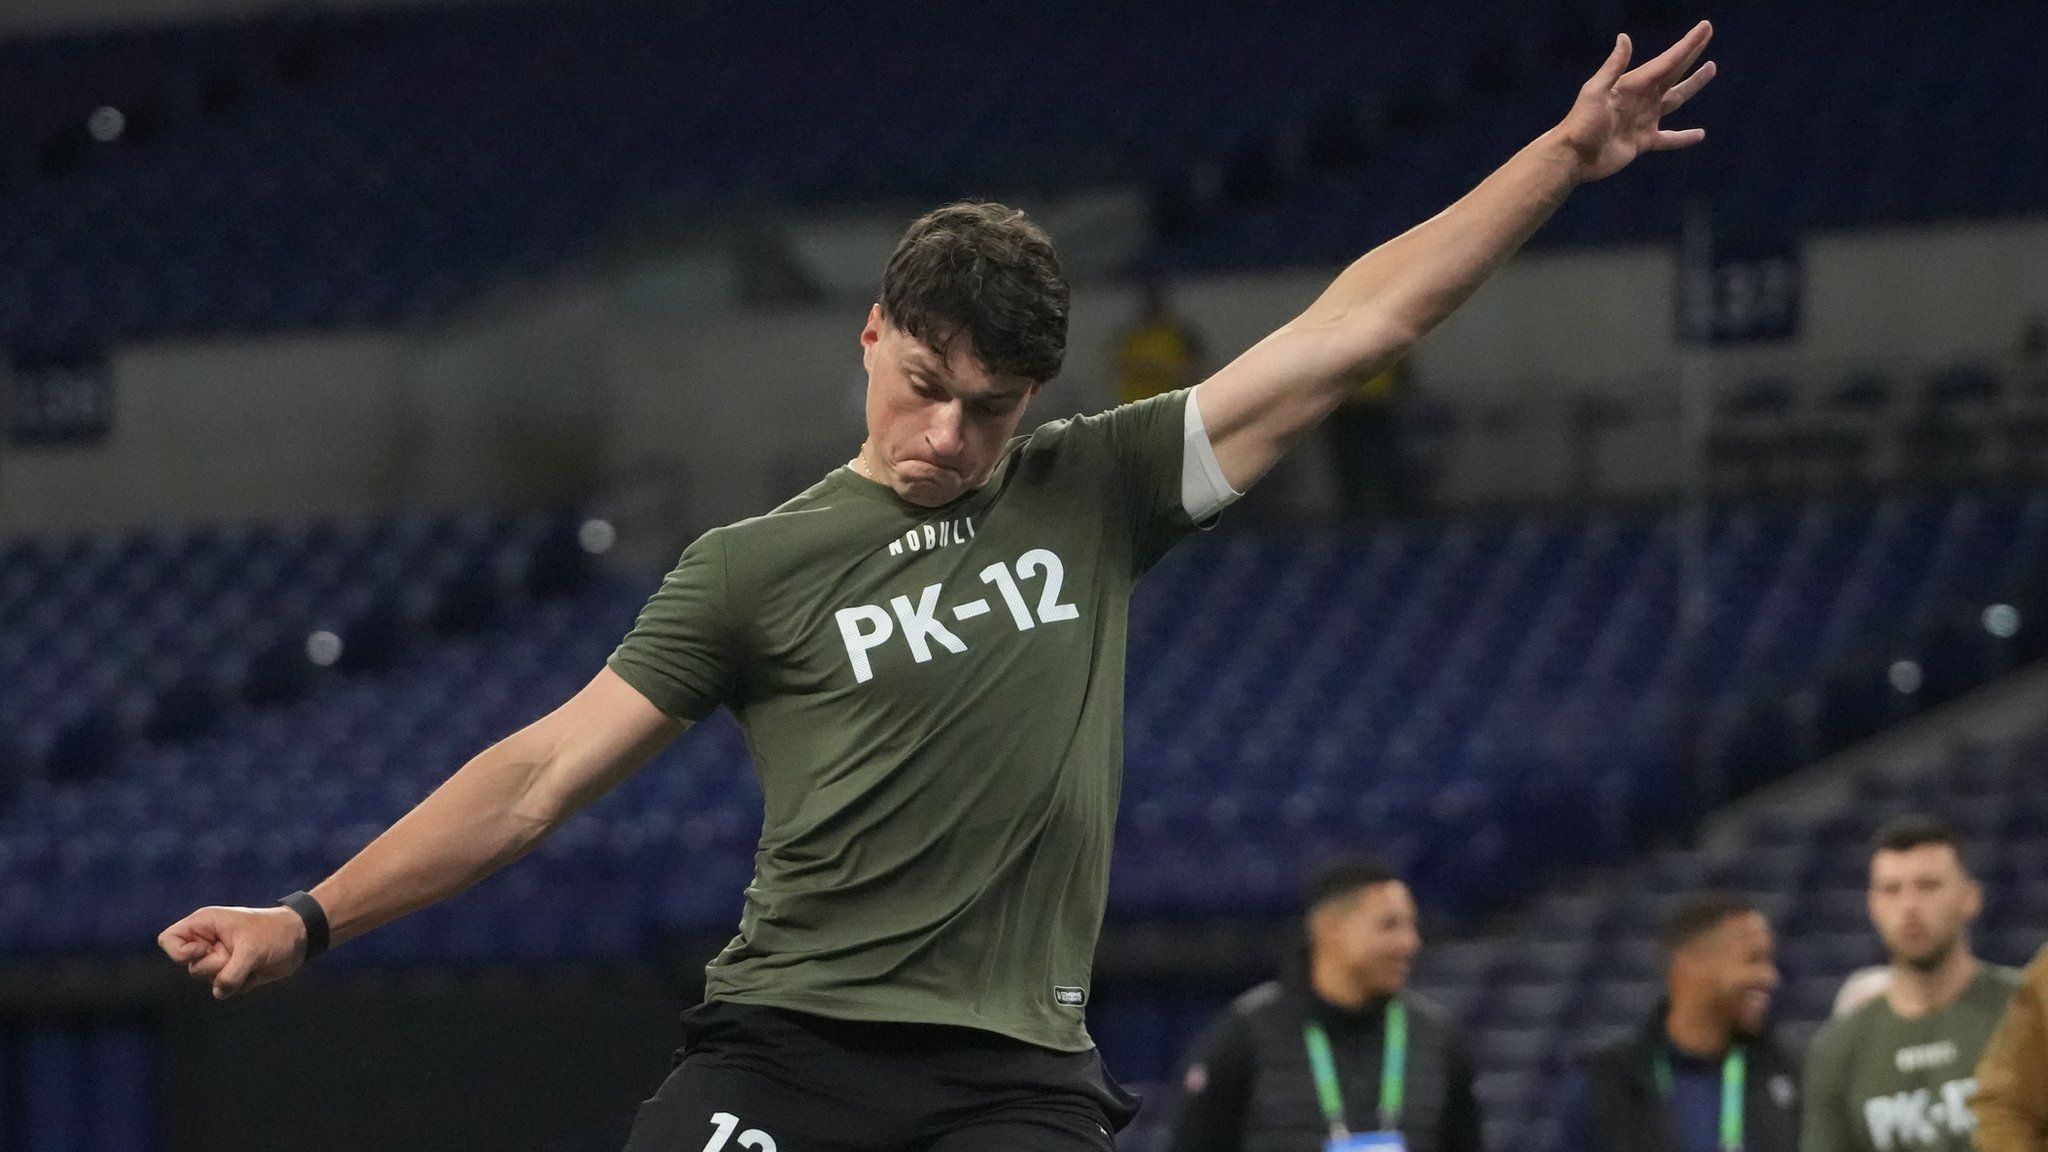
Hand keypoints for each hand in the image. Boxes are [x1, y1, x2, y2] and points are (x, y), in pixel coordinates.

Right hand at [159, 905, 307, 999]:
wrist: (299, 939)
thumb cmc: (274, 933)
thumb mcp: (252, 949)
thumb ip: (231, 972)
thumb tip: (219, 992)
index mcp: (204, 924)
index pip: (168, 940)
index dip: (179, 952)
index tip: (203, 950)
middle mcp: (206, 942)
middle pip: (191, 967)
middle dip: (216, 966)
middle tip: (237, 953)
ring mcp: (217, 958)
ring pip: (207, 980)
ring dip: (231, 976)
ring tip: (250, 960)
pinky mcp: (229, 973)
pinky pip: (224, 989)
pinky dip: (241, 984)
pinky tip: (255, 970)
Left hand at [1554, 21, 1716, 183]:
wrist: (1573, 157)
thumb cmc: (1581, 123)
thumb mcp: (1595, 91)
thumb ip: (1613, 67)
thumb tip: (1624, 37)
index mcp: (1633, 84)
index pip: (1667, 61)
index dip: (1687, 45)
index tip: (1705, 28)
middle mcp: (1642, 98)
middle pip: (1674, 73)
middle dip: (1691, 55)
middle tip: (1707, 35)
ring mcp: (1644, 120)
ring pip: (1676, 100)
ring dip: (1693, 85)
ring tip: (1710, 69)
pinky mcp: (1643, 142)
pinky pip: (1669, 139)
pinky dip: (1684, 138)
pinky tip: (1700, 134)